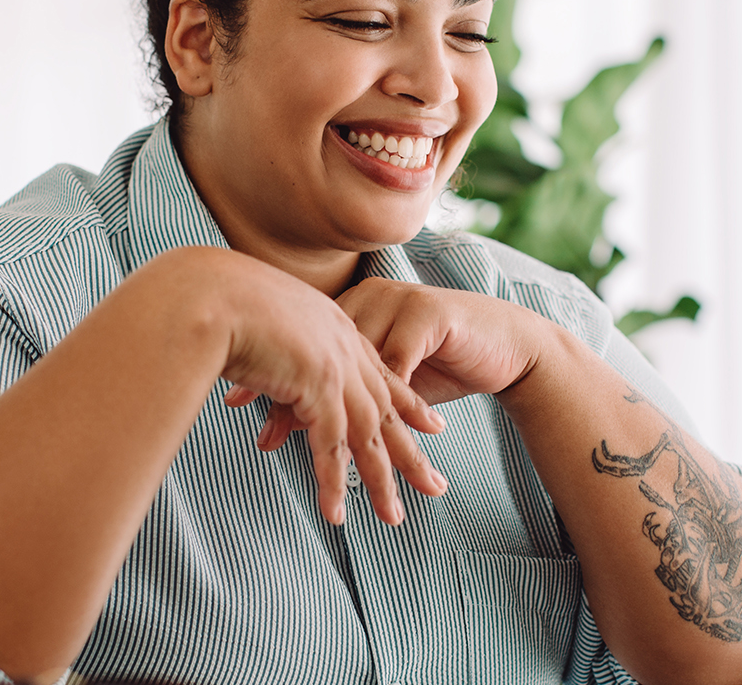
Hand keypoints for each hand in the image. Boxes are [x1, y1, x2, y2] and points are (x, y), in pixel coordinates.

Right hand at [186, 250, 447, 526]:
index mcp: (334, 326)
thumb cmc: (218, 300)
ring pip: (368, 435)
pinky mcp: (317, 388)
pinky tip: (337, 513)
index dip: (407, 402)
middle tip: (434, 485)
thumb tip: (262, 361)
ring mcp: (334, 368)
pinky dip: (333, 483)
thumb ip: (273, 343)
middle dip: (410, 451)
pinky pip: (330, 446)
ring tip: (393, 518)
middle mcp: (344, 347)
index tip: (431, 425)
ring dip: (381, 480)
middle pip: (386, 409)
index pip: (380, 372)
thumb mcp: (259, 319)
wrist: (210, 293)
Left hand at [243, 278, 552, 448]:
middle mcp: (371, 299)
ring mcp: (399, 303)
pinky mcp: (430, 317)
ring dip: (334, 407)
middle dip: (291, 395)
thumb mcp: (384, 376)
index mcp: (352, 307)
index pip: (302, 341)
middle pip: (321, 351)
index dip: (270, 372)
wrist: (506, 343)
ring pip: (356, 362)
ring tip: (309, 442)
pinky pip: (398, 363)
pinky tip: (366, 426)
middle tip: (262, 432)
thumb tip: (285, 417)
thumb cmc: (442, 361)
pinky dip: (381, 399)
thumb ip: (341, 389)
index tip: (235, 399)